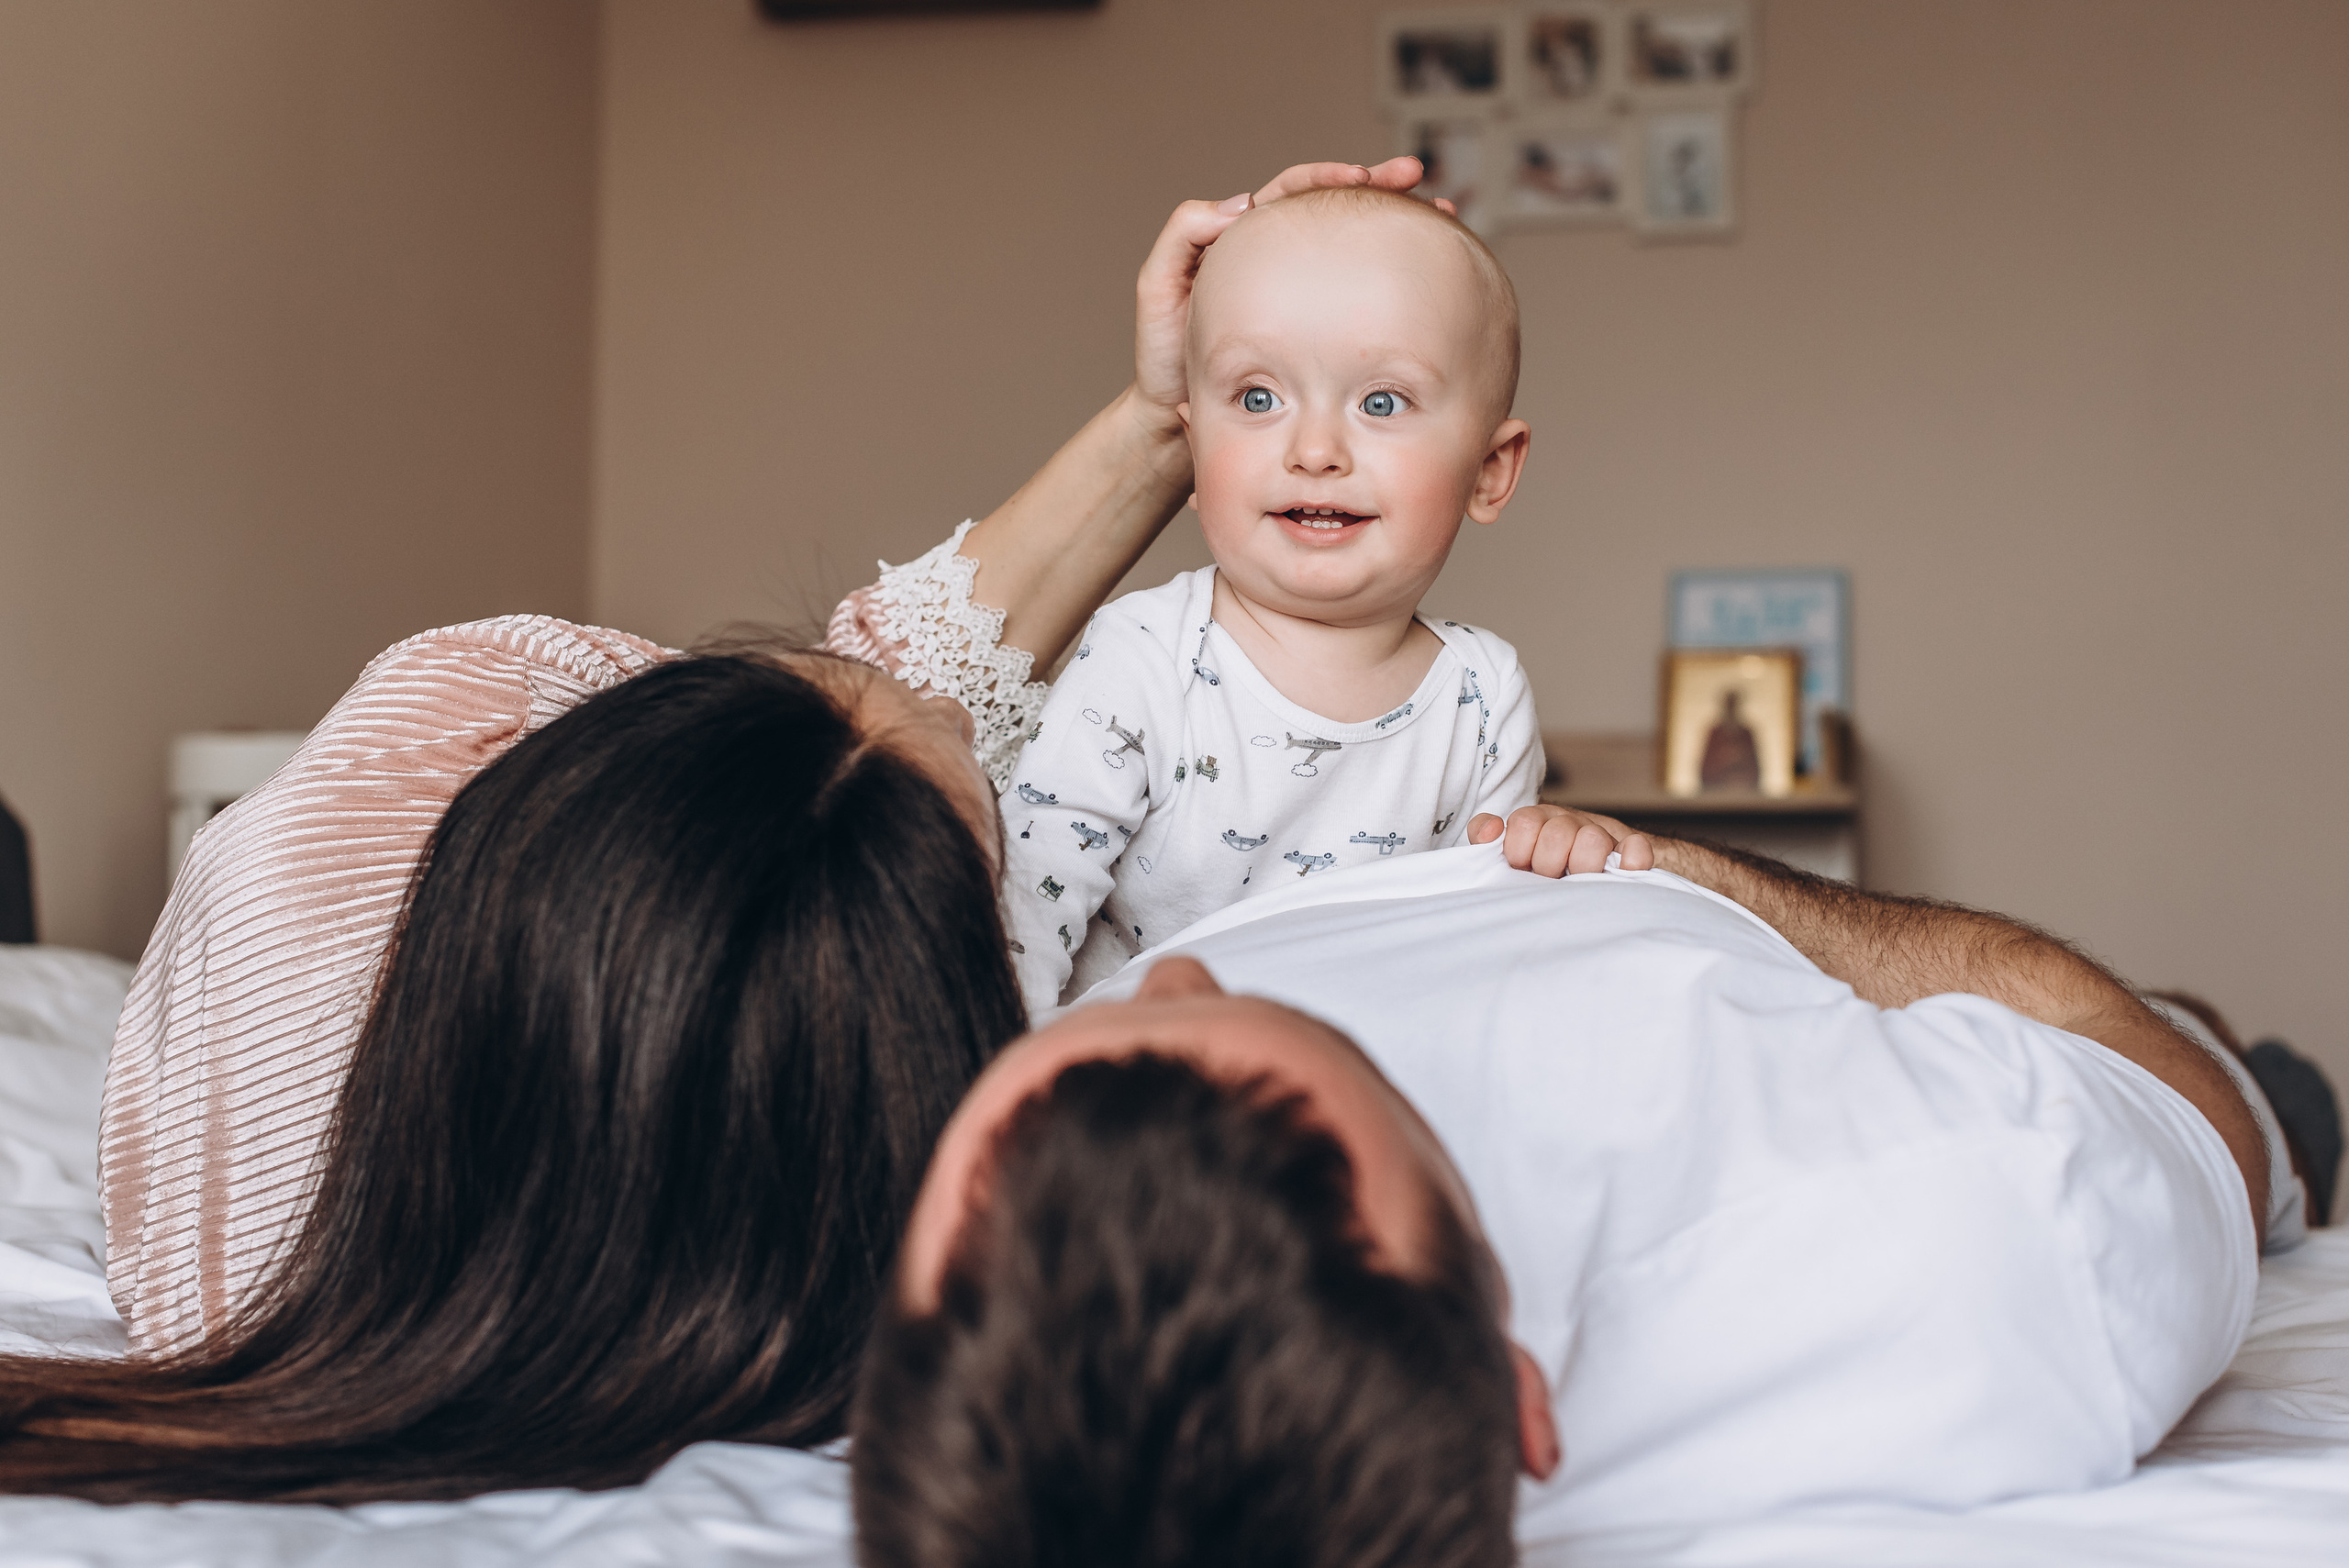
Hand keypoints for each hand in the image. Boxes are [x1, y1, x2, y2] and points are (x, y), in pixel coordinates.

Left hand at [1132, 157, 1435, 422]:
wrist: (1176, 419)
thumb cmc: (1164, 356)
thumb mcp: (1158, 287)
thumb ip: (1185, 234)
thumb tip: (1243, 201)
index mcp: (1244, 239)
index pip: (1294, 190)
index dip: (1328, 176)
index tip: (1361, 176)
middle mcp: (1277, 261)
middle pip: (1334, 209)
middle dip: (1379, 186)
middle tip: (1416, 175)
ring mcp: (1300, 295)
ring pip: (1353, 248)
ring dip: (1397, 225)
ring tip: (1441, 212)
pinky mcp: (1315, 331)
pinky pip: (1355, 297)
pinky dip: (1390, 279)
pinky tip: (1425, 276)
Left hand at [1467, 804, 1655, 877]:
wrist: (1589, 877)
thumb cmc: (1540, 869)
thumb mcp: (1509, 853)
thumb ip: (1487, 839)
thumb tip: (1489, 832)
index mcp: (1538, 821)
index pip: (1524, 823)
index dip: (1518, 851)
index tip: (1519, 867)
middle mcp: (1569, 823)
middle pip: (1558, 834)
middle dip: (1548, 866)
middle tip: (1549, 880)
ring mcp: (1602, 835)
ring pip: (1593, 841)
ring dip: (1583, 868)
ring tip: (1578, 883)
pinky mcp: (1630, 852)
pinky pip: (1636, 849)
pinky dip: (1630, 861)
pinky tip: (1619, 872)